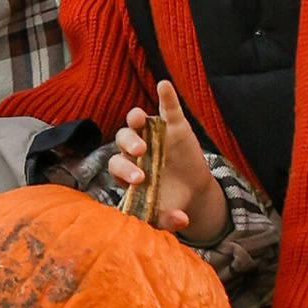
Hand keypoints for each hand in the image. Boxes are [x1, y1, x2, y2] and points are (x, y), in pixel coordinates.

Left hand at [109, 81, 229, 246]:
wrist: (190, 188)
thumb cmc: (169, 199)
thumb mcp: (168, 213)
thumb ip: (168, 219)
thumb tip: (182, 221)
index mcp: (127, 169)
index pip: (117, 165)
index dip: (124, 170)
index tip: (139, 180)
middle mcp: (135, 148)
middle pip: (122, 139)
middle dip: (128, 146)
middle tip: (141, 155)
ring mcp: (153, 133)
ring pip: (136, 120)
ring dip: (136, 121)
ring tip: (142, 124)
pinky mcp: (173, 123)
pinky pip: (167, 106)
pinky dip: (166, 95)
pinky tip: (164, 85)